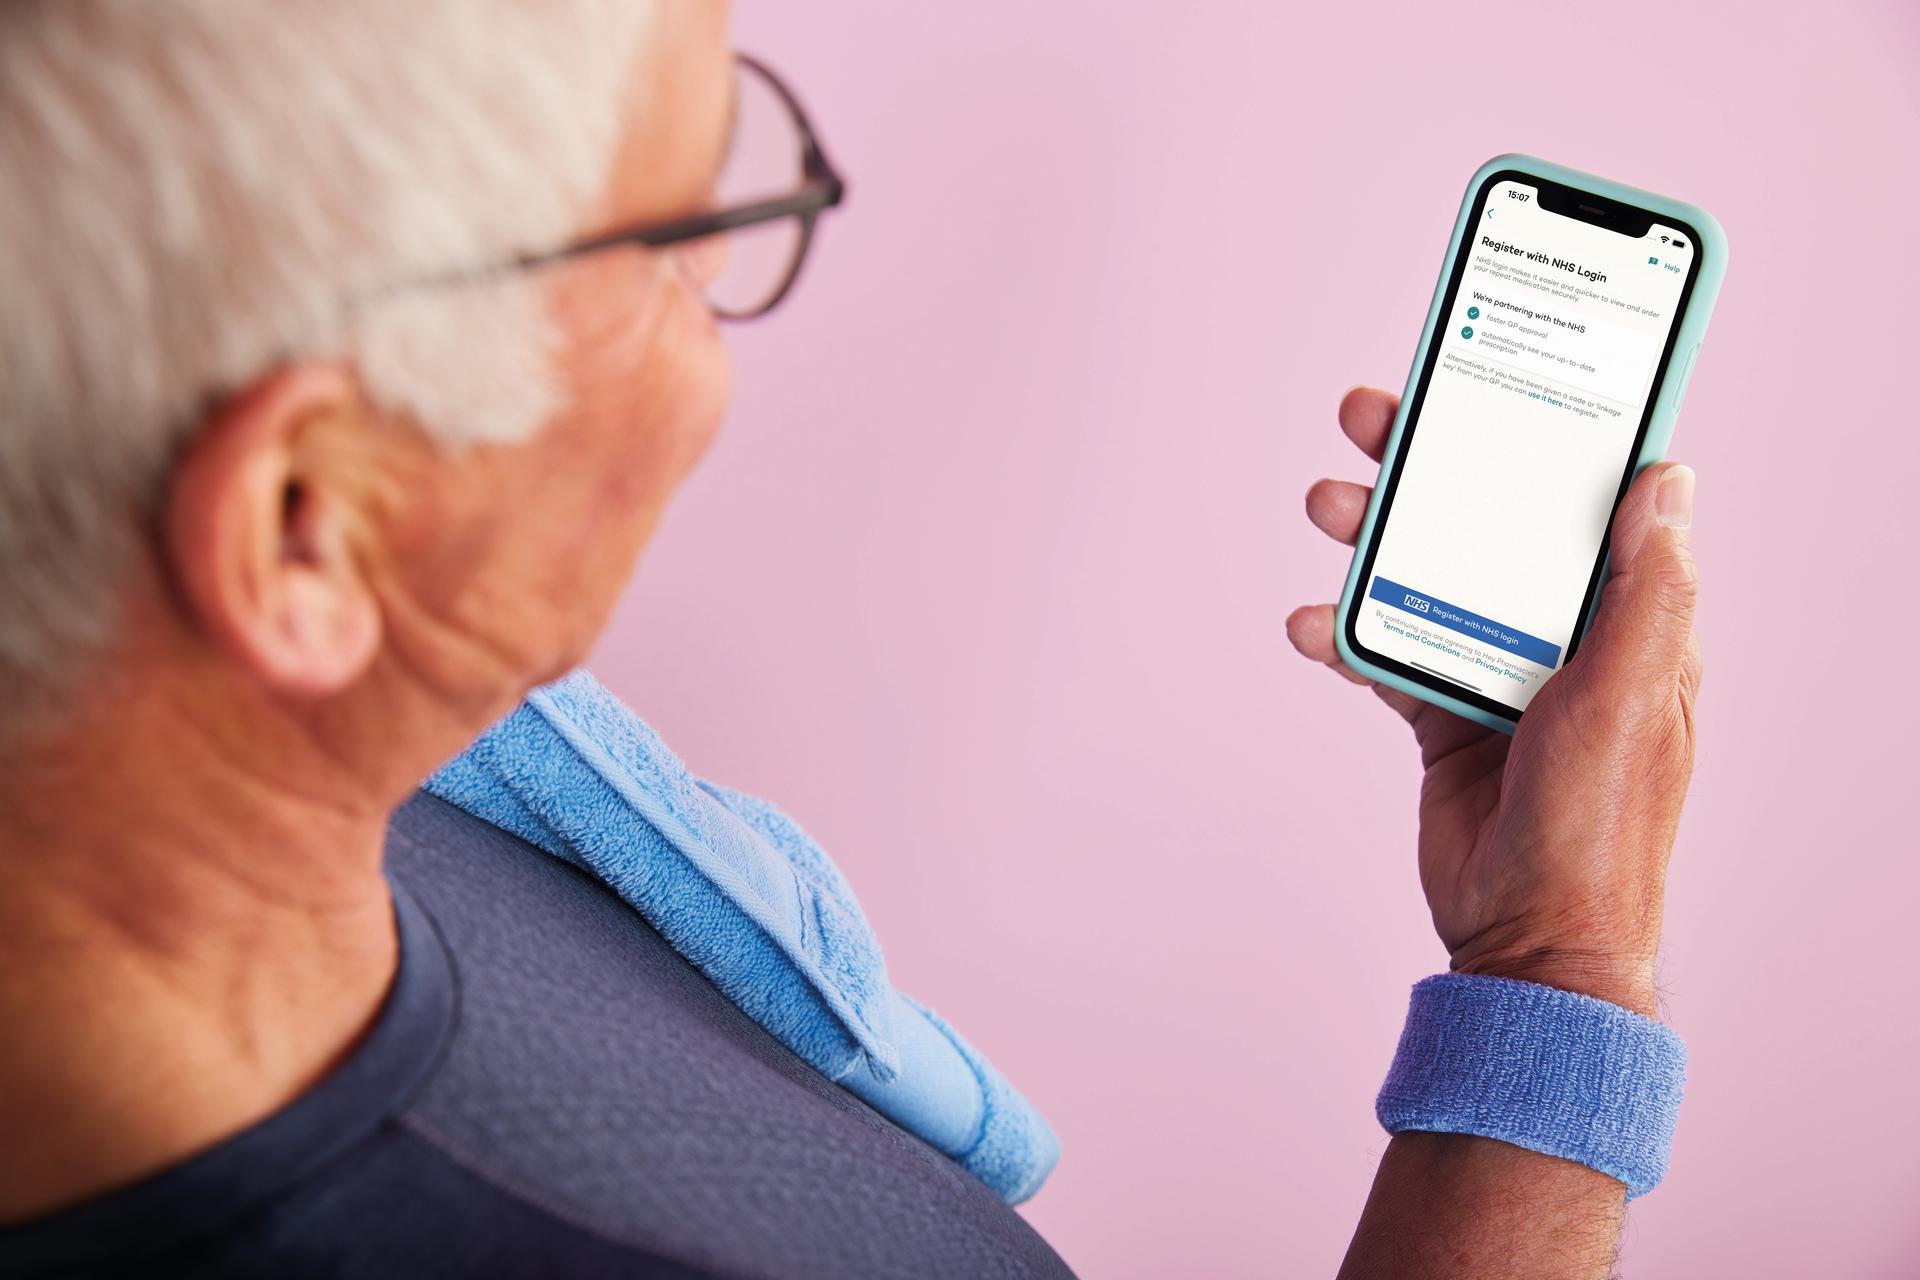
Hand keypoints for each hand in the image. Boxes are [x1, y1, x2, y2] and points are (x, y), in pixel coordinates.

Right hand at [1288, 387, 1701, 1014]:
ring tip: (1327, 503)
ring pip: (1428, 573)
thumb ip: (1646, 589)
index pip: (1590, 500)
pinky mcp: (1444, 715)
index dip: (1546, 432)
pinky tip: (1310, 625)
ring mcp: (1500, 672)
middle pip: (1491, 520)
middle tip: (1372, 415)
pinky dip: (1345, 634)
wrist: (1529, 937)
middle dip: (1429, 464)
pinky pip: (1388, 653)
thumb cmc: (1596, 825)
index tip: (1496, 371)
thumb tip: (1667, 477)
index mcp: (1629, 618)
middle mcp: (1565, 633)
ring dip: (1375, 537)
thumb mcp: (1630, 695)